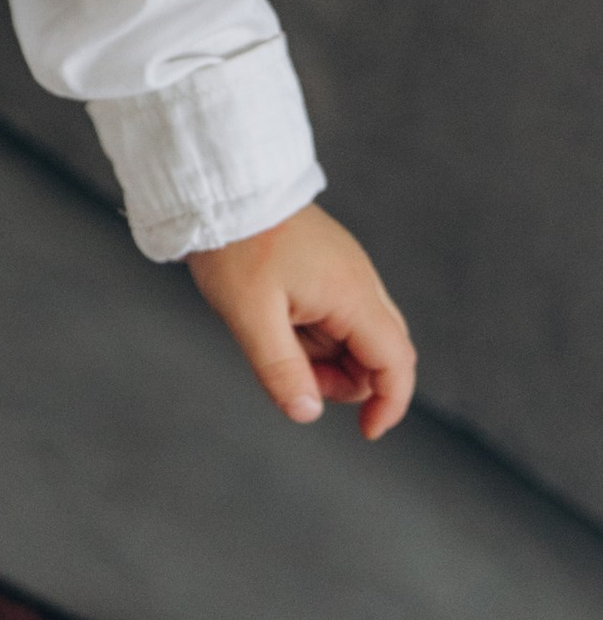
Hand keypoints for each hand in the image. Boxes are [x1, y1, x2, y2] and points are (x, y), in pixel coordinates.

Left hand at [187, 203, 414, 440]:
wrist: (222, 186)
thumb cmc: (234, 244)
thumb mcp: (249, 315)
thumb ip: (280, 369)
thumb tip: (307, 414)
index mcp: (352, 294)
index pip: (397, 363)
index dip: (390, 404)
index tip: (366, 433)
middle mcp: (360, 282)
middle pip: (380, 354)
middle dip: (344, 380)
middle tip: (291, 370)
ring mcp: (346, 272)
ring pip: (356, 337)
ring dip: (325, 356)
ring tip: (274, 336)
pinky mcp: (329, 267)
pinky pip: (336, 315)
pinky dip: (314, 333)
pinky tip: (277, 318)